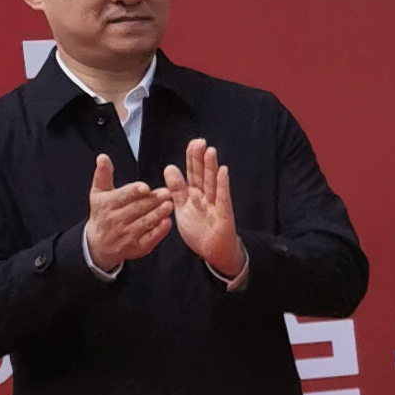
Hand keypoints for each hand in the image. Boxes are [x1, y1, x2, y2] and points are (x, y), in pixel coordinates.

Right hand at [86, 154, 171, 272]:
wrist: (98, 244)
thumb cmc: (102, 213)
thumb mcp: (98, 194)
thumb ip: (103, 175)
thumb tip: (103, 157)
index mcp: (107, 205)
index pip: (122, 197)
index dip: (134, 192)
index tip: (146, 188)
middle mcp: (116, 221)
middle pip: (137, 209)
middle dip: (153, 201)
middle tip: (168, 192)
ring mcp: (126, 236)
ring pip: (145, 223)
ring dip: (158, 214)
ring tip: (170, 204)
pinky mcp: (136, 248)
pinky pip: (149, 239)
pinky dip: (159, 231)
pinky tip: (167, 222)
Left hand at [164, 138, 246, 281]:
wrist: (213, 252)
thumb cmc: (199, 231)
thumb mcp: (181, 209)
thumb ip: (176, 190)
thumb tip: (170, 167)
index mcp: (193, 194)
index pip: (192, 173)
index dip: (192, 158)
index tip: (193, 143)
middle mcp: (205, 196)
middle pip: (202, 174)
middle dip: (200, 158)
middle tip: (199, 141)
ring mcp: (215, 204)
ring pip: (212, 182)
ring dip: (211, 167)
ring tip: (210, 151)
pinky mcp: (223, 213)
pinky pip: (222, 197)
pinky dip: (223, 184)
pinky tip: (223, 171)